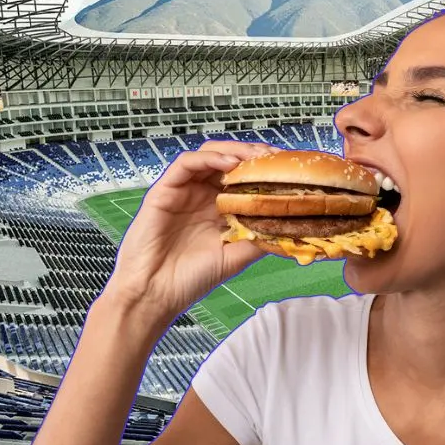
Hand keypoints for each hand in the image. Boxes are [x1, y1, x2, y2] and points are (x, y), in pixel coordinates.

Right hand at [99, 140, 277, 330]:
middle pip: (228, 160)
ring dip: (234, 151)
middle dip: (253, 154)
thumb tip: (290, 225)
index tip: (286, 167)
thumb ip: (259, 238)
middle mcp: (201, 195)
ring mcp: (183, 191)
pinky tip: (229, 164)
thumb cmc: (190, 279)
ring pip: (209, 154)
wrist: (155, 294)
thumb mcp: (235, 257)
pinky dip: (210, 158)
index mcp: (218, 208)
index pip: (242, 177)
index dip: (263, 169)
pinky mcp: (164, 190)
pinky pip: (186, 163)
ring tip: (256, 156)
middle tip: (273, 156)